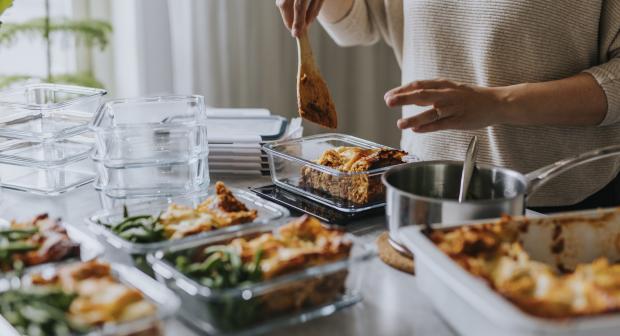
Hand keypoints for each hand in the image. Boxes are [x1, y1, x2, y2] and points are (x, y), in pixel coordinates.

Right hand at [276, 0, 324, 36]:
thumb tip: (305, 24)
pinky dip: (286, 6)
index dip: (297, 21)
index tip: (296, 34)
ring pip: (281, 2)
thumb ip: (314, 9)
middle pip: (284, 4)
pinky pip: (282, 0)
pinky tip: (292, 12)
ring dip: (286, 13)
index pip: (299, 6)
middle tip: (294, 30)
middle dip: (288, 19)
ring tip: (294, 22)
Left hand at [384, 79, 510, 132]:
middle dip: (404, 98)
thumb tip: (408, 96)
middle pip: (422, 95)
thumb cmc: (470, 97)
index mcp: (444, 84)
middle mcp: (447, 94)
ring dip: (414, 118)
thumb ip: (430, 92)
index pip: (419, 85)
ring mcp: (454, 108)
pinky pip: (441, 124)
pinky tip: (416, 130)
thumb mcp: (450, 88)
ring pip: (431, 112)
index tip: (389, 95)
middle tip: (388, 101)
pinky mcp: (460, 120)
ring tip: (400, 124)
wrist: (496, 103)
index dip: (402, 90)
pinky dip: (428, 128)